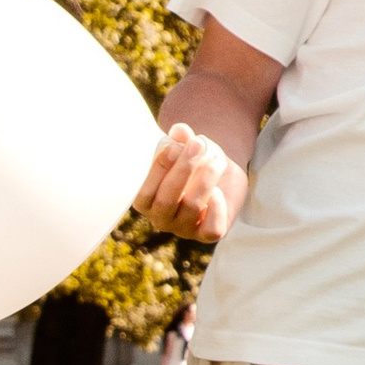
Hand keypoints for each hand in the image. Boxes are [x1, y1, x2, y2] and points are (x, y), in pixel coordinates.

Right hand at [134, 122, 249, 242]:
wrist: (220, 173)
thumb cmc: (194, 159)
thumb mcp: (187, 145)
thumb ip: (181, 138)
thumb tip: (180, 131)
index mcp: (146, 200)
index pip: (143, 192)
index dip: (158, 169)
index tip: (174, 145)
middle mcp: (161, 218)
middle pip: (166, 200)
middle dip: (183, 170)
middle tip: (198, 145)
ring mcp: (184, 228)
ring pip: (191, 208)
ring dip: (205, 178)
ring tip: (216, 158)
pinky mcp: (208, 234)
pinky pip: (211, 229)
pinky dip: (217, 208)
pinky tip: (218, 191)